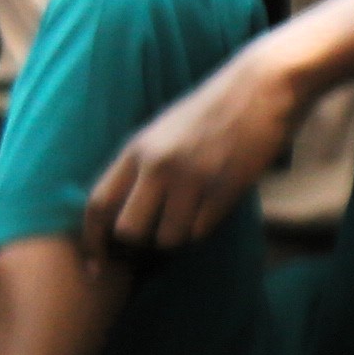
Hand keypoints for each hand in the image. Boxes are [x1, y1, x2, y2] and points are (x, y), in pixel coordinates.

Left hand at [89, 40, 304, 256]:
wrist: (260, 88)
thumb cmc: (209, 111)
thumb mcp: (161, 131)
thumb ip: (140, 167)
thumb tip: (120, 215)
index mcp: (136, 149)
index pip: (97, 204)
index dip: (92, 240)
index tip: (95, 267)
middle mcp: (158, 165)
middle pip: (129, 230)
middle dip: (139, 243)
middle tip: (153, 236)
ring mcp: (192, 177)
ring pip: (168, 237)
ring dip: (176, 235)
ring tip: (189, 212)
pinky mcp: (226, 188)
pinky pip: (201, 229)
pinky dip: (202, 227)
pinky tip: (212, 204)